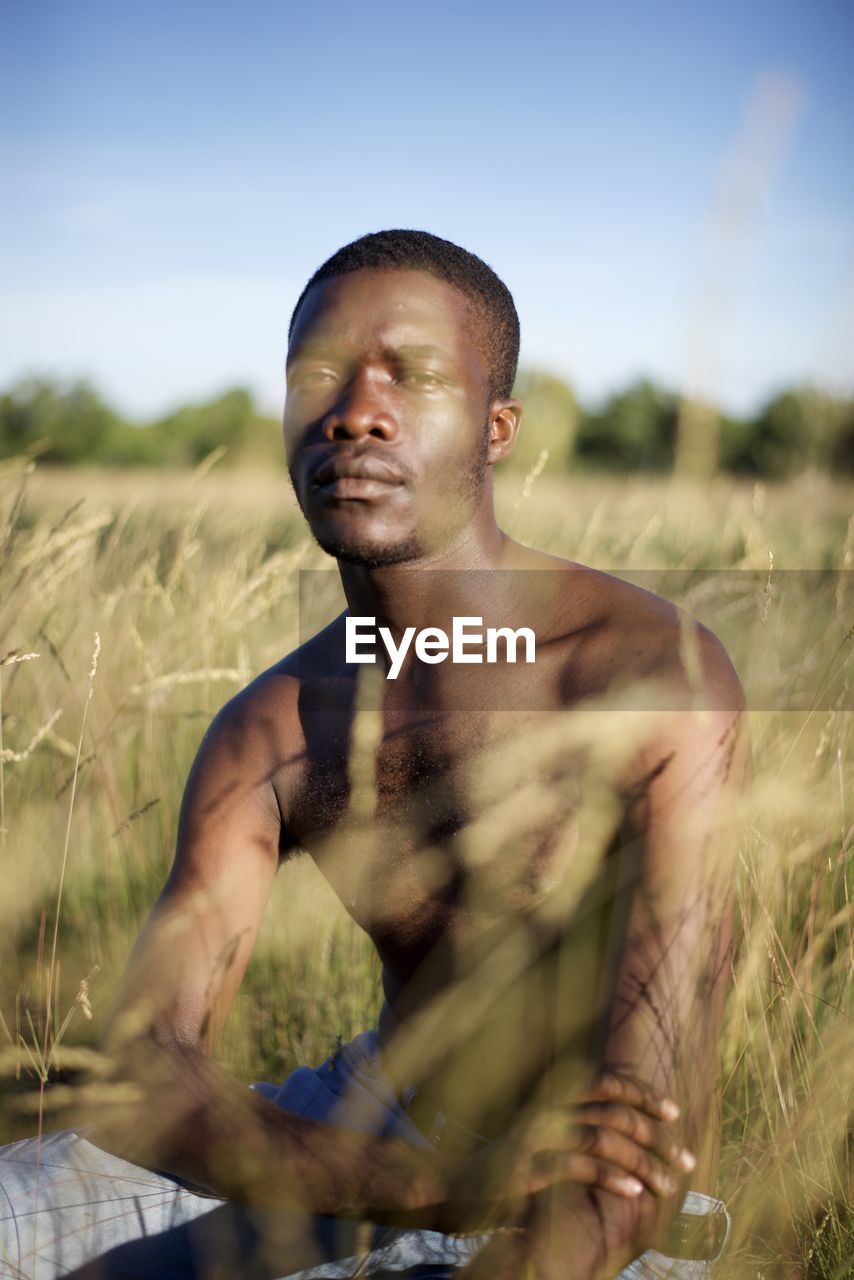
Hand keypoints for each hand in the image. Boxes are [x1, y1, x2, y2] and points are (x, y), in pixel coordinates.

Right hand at [441, 1072, 693, 1230]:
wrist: (453, 1185)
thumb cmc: (504, 1167)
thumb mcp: (542, 1138)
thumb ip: (575, 1129)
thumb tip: (627, 1134)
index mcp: (553, 1096)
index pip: (608, 1083)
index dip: (643, 1093)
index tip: (674, 1112)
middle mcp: (547, 1108)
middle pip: (614, 1112)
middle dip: (656, 1136)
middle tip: (685, 1160)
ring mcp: (537, 1135)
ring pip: (603, 1139)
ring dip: (643, 1162)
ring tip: (667, 1184)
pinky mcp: (527, 1166)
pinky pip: (578, 1167)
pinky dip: (610, 1177)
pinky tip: (633, 1191)